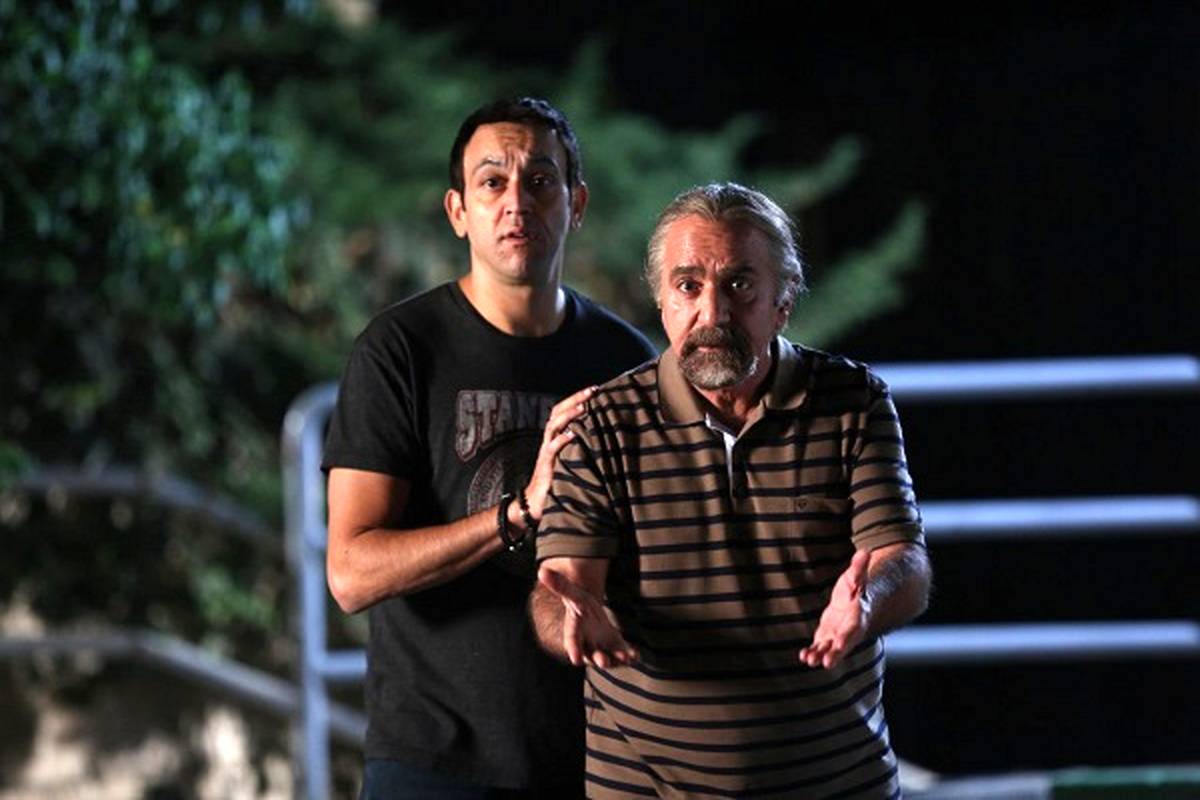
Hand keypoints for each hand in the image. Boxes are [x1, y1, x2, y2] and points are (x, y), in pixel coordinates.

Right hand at [523, 385, 596, 521]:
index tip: (596, 389)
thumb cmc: (559, 479)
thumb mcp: (573, 458)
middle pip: (558, 411)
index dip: (577, 398)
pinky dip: (562, 440)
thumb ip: (582, 445)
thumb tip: (606, 434)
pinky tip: (572, 434)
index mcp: (556, 435)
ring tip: (583, 407)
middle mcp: (550, 439)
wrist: (537, 501)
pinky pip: (551, 448)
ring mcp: (546, 450)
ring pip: (553, 425)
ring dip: (568, 415)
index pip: (564, 410)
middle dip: (575, 399)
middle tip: (592, 391)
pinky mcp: (546, 464)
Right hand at [538, 565, 638, 667]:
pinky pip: (621, 654)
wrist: (591, 614)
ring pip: (608, 658)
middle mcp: (587, 644)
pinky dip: (629, 655)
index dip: (573, 649)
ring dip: (616, 659)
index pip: (572, 641)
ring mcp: (601, 648)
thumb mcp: (573, 594)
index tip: (575, 659)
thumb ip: (560, 585)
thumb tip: (541, 570)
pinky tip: (636, 655)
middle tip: (603, 661)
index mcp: (575, 632)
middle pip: (591, 655)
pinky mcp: (614, 648)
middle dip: (598, 659)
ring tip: (626, 658)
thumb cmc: (579, 604)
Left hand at [799, 549, 871, 668]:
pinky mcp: (828, 637)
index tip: (839, 645)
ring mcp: (838, 635)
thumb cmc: (857, 588)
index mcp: (858, 615)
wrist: (857, 601)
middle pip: (843, 643)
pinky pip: (820, 647)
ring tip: (809, 661)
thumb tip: (865, 551)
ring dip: (820, 655)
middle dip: (835, 653)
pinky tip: (803, 656)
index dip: (846, 637)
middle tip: (827, 663)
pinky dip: (813, 652)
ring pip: (830, 648)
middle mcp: (849, 629)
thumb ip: (859, 567)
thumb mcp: (857, 576)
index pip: (853, 628)